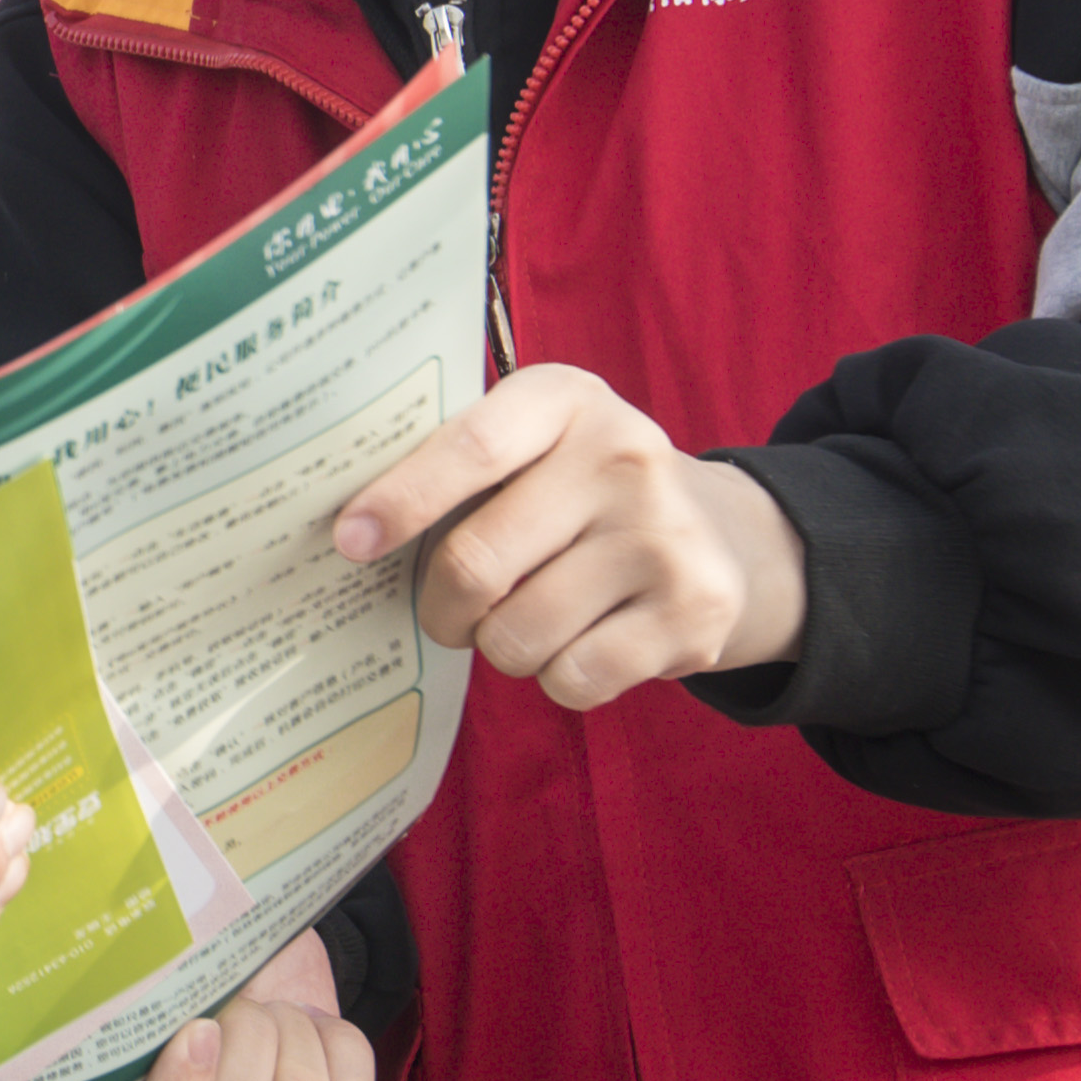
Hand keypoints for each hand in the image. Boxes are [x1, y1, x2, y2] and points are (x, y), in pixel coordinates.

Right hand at [81, 928, 380, 1080]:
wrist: (245, 973)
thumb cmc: (175, 979)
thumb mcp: (142, 990)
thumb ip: (138, 1000)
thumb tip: (160, 979)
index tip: (200, 1028)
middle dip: (247, 1033)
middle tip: (235, 1001)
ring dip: (291, 1031)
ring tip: (271, 1011)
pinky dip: (338, 1042)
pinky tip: (309, 1027)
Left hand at [336, 366, 803, 709]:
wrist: (730, 537)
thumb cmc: (587, 493)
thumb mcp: (539, 444)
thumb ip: (457, 464)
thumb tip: (352, 532)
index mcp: (566, 400)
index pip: (470, 448)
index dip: (401, 499)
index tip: (350, 540)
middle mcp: (624, 457)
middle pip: (477, 563)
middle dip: (440, 608)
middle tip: (445, 613)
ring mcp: (665, 538)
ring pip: (517, 635)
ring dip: (501, 647)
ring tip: (528, 620)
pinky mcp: (693, 614)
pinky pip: (572, 679)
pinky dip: (556, 679)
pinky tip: (582, 642)